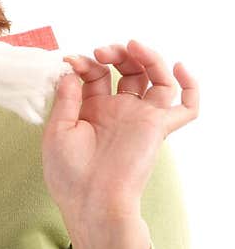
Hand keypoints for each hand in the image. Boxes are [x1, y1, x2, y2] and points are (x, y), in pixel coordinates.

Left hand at [42, 40, 198, 230]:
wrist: (91, 202)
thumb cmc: (69, 174)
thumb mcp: (57, 131)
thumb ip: (66, 99)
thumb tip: (71, 70)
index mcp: (92, 111)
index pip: (96, 74)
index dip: (85, 63)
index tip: (71, 61)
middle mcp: (118, 111)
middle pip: (128, 70)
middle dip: (116, 54)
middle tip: (102, 53)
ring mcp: (139, 118)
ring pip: (156, 78)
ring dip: (147, 57)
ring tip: (132, 46)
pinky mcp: (158, 128)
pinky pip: (187, 107)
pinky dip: (191, 86)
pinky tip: (179, 68)